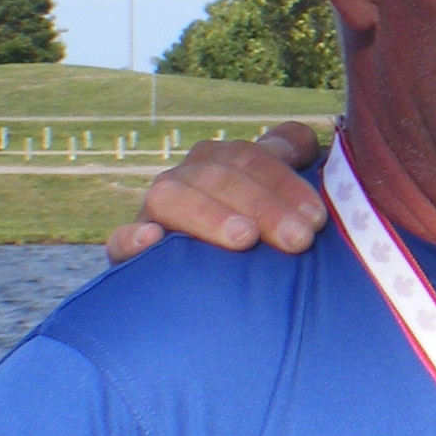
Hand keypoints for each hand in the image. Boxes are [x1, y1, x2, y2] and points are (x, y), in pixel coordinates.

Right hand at [106, 121, 328, 262]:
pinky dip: (131, 238)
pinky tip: (152, 240)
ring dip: (210, 214)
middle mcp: (189, 177)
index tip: (317, 218)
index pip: (254, 155)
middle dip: (262, 205)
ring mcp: (156, 211)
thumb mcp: (279, 199)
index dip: (286, 181)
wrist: (208, 290)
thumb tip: (305, 145)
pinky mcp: (129, 250)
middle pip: (220, 174)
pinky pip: (119, 240)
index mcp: (225, 160)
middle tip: (299, 240)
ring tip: (244, 239)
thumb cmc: (260, 238)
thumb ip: (291, 161)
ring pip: (172, 195)